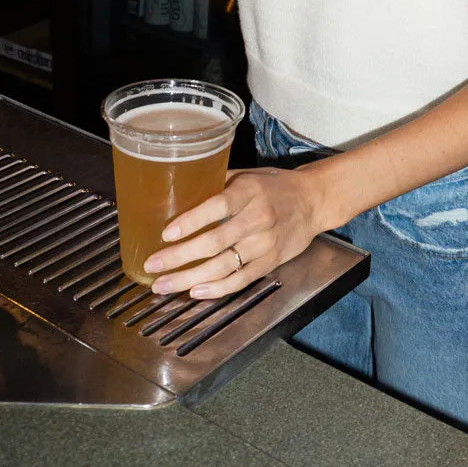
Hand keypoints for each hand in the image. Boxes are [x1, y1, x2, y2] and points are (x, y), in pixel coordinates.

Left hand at [143, 167, 321, 298]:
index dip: (191, 221)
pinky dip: (217, 289)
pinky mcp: (270, 262)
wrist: (313, 201)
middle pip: (214, 242)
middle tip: (154, 265)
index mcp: (249, 191)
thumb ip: (218, 184)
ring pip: (223, 266)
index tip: (166, 233)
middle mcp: (257, 218)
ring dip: (190, 278)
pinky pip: (241, 280)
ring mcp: (265, 244)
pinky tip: (195, 291)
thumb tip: (179, 192)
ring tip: (164, 284)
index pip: (217, 206)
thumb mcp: (248, 175)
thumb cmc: (275, 185)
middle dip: (179, 257)